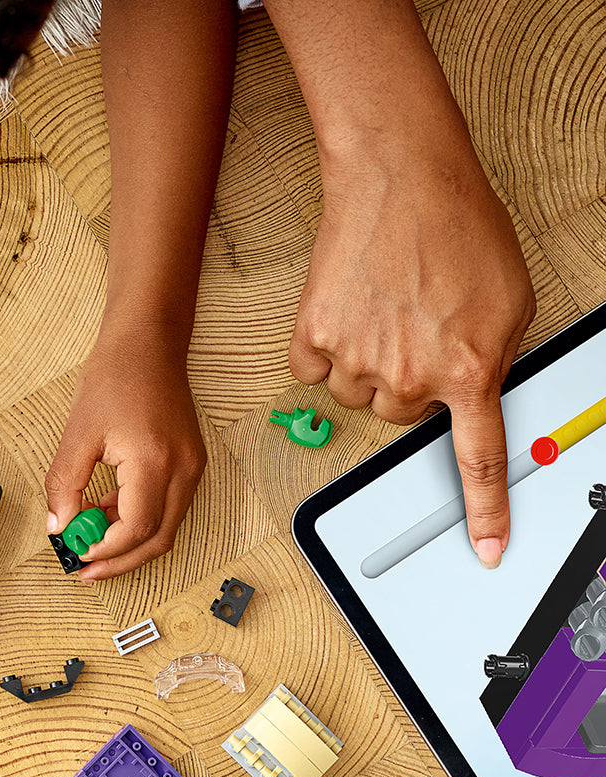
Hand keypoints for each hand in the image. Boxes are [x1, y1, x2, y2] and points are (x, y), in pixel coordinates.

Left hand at [45, 326, 205, 580]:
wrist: (149, 343)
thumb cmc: (115, 377)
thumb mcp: (78, 433)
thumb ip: (65, 484)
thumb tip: (59, 525)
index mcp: (154, 462)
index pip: (136, 529)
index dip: (106, 551)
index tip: (78, 555)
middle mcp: (182, 470)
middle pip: (157, 540)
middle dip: (120, 561)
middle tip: (86, 569)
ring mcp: (192, 468)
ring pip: (166, 528)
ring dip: (129, 542)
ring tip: (91, 538)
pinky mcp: (191, 464)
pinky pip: (168, 508)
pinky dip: (140, 520)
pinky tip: (107, 513)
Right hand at [289, 138, 534, 567]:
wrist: (399, 176)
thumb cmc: (457, 224)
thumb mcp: (512, 296)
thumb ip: (497, 356)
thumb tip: (476, 392)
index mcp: (468, 369)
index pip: (479, 459)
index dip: (485, 510)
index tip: (487, 549)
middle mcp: (411, 375)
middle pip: (398, 416)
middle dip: (406, 379)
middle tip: (413, 325)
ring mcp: (359, 359)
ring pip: (356, 394)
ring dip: (366, 362)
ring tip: (382, 307)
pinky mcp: (315, 337)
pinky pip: (315, 369)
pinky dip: (326, 344)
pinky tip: (348, 305)